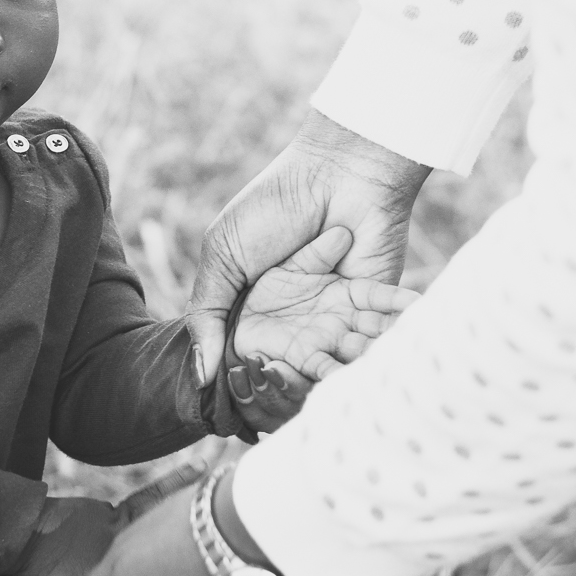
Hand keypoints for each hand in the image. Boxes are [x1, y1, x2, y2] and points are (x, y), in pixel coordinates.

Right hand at [191, 111, 431, 383]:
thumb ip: (206, 314)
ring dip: (337, 377)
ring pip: (337, 365)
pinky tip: (370, 370)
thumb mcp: (224, 255)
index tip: (243, 403)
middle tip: (288, 406)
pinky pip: (377, 341)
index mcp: (256, 312)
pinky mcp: (376, 307)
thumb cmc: (273, 206)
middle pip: (294, 375)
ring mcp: (338, 316)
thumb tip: (198, 377)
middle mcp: (297, 321)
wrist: (340, 169)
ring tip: (332, 386)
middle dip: (292, 391)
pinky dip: (376, 355)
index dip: (246, 386)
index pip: (248, 363)